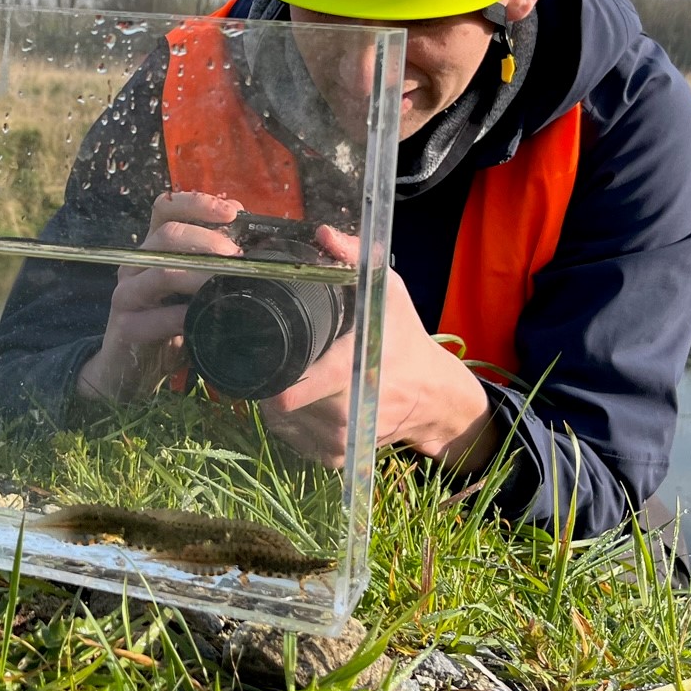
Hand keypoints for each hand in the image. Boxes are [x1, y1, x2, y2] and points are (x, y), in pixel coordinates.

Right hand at [75, 191, 242, 402]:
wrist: (133, 370)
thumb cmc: (173, 326)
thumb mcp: (195, 291)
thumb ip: (214, 266)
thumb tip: (254, 244)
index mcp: (154, 249)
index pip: (167, 207)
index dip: (197, 202)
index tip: (233, 212)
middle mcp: (136, 265)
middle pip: (166, 234)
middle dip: (207, 240)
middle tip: (237, 256)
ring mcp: (126, 294)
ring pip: (160, 270)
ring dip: (199, 274)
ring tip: (226, 283)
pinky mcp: (126, 326)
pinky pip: (156, 316)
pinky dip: (183, 316)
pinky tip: (203, 320)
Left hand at [257, 226, 500, 472]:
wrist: (435, 395)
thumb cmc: (405, 338)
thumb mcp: (387, 292)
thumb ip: (354, 259)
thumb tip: (321, 233)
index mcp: (350, 373)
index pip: (292, 391)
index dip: (268, 378)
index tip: (255, 359)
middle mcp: (343, 414)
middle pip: (280, 404)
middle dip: (268, 380)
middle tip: (270, 357)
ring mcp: (340, 441)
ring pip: (282, 425)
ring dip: (276, 404)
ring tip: (285, 376)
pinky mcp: (337, 457)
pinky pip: (295, 442)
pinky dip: (291, 425)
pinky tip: (300, 402)